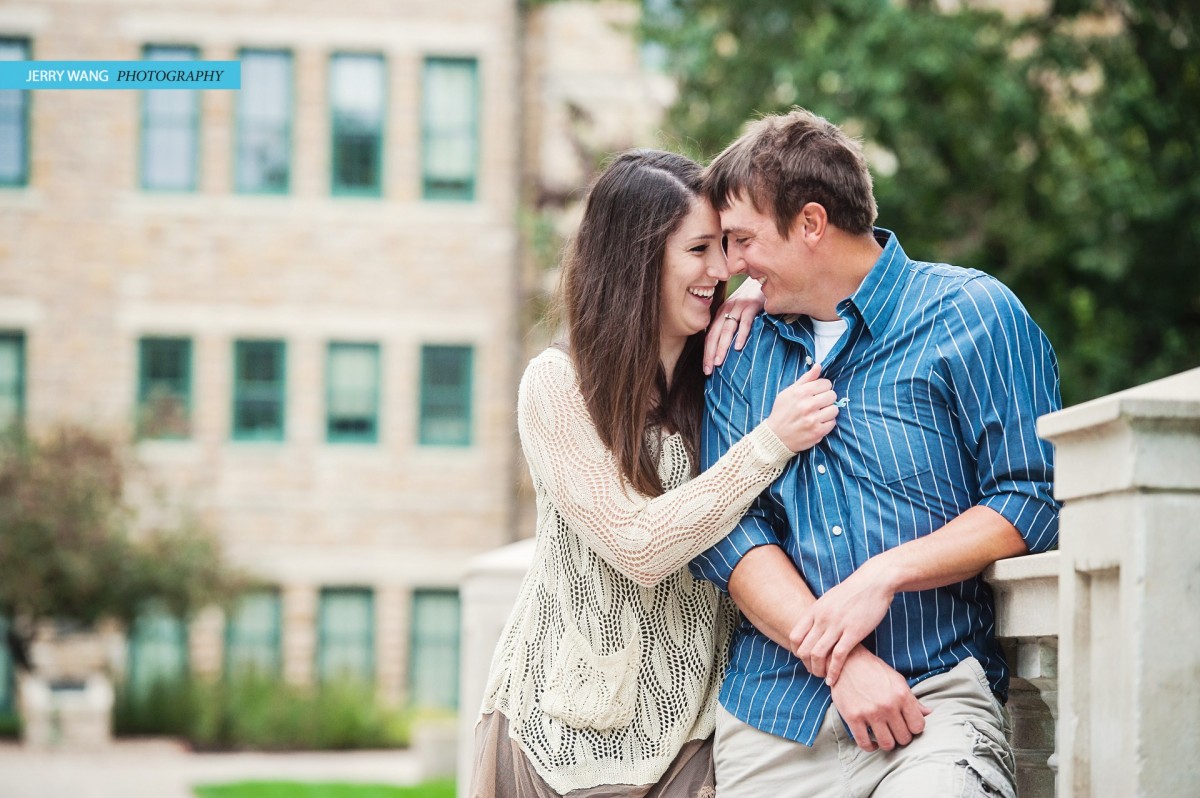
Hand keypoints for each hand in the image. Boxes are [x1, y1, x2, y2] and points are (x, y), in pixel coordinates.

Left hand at [703, 278, 764, 373]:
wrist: (764, 283)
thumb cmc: (751, 303)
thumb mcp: (737, 313)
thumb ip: (729, 327)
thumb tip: (724, 351)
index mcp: (720, 313)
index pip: (710, 336)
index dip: (706, 353)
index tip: (706, 370)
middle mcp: (727, 309)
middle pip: (715, 334)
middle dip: (710, 353)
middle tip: (709, 370)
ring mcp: (739, 307)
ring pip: (727, 329)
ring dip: (722, 347)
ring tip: (719, 362)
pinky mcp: (752, 305)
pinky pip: (745, 322)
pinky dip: (741, 334)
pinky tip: (739, 347)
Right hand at [764, 364, 838, 451]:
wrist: (775, 436)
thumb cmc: (782, 412)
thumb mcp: (789, 392)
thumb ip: (806, 379)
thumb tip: (819, 366)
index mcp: (801, 393)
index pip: (826, 383)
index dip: (822, 387)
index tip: (817, 393)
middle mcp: (808, 405)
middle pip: (832, 395)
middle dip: (826, 398)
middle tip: (818, 404)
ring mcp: (813, 419)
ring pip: (834, 409)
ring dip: (828, 411)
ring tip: (818, 414)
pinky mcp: (817, 432)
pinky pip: (833, 423)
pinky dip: (827, 423)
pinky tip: (818, 422)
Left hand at [791, 559, 895, 683]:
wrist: (874, 581)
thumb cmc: (853, 592)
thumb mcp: (829, 599)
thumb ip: (819, 614)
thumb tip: (812, 626)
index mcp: (814, 610)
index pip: (795, 637)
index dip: (797, 652)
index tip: (805, 659)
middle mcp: (822, 619)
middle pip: (804, 649)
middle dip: (807, 665)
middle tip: (814, 671)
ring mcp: (837, 625)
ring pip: (818, 655)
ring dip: (818, 670)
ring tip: (823, 677)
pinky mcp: (854, 632)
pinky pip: (838, 656)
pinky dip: (833, 671)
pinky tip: (833, 679)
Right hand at [830, 646, 930, 751]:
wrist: (847, 661)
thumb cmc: (874, 670)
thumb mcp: (897, 680)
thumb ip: (912, 699)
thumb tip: (929, 713)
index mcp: (902, 695)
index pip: (918, 726)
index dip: (913, 728)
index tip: (907, 725)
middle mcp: (888, 705)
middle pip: (904, 738)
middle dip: (901, 737)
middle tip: (895, 731)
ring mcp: (870, 712)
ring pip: (887, 744)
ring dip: (887, 743)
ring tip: (884, 736)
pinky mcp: (853, 717)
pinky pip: (865, 743)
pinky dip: (870, 747)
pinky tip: (871, 741)